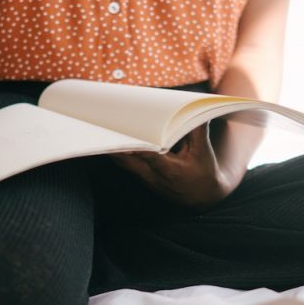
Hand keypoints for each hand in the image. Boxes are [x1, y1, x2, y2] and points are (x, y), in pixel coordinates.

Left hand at [110, 123, 238, 210]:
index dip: (137, 148)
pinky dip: (117, 152)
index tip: (125, 136)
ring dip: (112, 147)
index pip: (150, 158)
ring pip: (122, 163)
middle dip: (115, 145)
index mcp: (170, 171)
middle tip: (103, 125)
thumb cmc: (203, 173)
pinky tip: (109, 136)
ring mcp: (144, 178)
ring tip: (100, 126)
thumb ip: (197, 130)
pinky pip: (124, 164)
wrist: (200, 199)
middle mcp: (153, 176)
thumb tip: (195, 106)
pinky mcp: (141, 177)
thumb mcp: (203, 152)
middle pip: (127, 161)